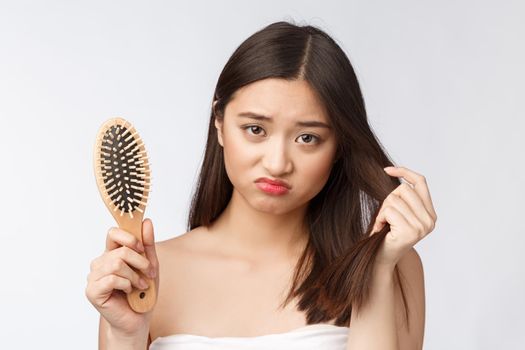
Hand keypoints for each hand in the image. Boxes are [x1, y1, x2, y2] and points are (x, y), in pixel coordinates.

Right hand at [85, 218, 159, 336]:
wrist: (138, 319)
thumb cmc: (143, 292)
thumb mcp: (150, 264)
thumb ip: (147, 244)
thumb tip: (146, 222)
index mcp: (111, 254)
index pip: (113, 233)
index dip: (129, 237)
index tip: (142, 248)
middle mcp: (100, 263)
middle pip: (120, 250)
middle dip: (140, 262)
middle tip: (149, 273)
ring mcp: (94, 277)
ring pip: (116, 263)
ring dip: (134, 276)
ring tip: (140, 285)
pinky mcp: (92, 291)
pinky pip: (111, 278)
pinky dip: (126, 285)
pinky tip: (129, 292)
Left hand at [370, 166, 437, 267]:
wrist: (382, 258)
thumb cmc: (388, 234)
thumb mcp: (399, 213)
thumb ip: (403, 198)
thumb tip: (392, 170)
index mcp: (430, 214)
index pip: (421, 182)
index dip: (404, 172)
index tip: (387, 170)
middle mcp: (430, 220)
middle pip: (404, 189)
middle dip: (388, 200)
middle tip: (385, 216)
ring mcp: (421, 226)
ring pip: (394, 199)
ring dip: (383, 210)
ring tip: (383, 224)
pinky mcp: (410, 231)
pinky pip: (389, 210)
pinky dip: (380, 218)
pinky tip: (381, 229)